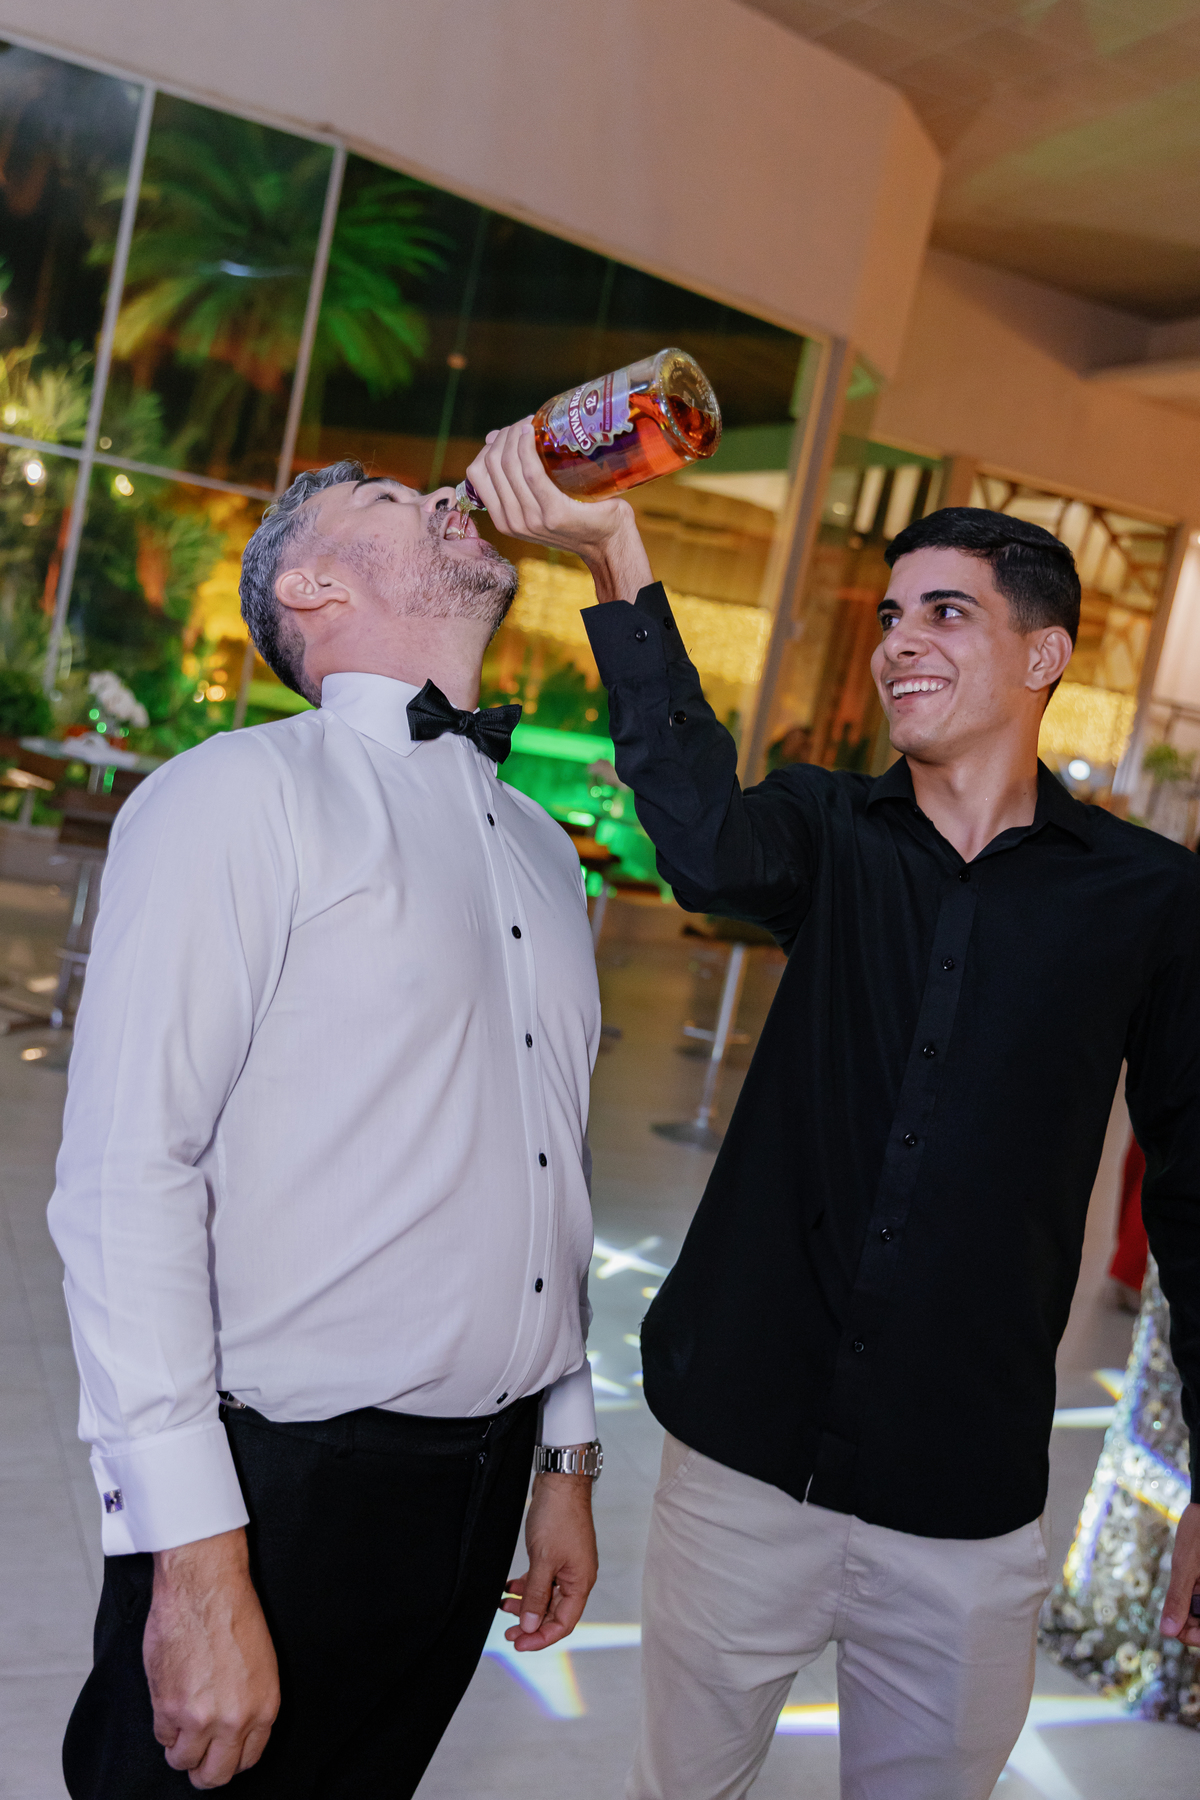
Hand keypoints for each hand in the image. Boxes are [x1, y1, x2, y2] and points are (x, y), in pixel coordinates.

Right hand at [144, 1527, 279, 1788]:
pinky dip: (163, 1724)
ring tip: (180, 1721)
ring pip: (183, 1762)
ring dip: (180, 1747)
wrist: (205, 1586)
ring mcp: (200, 1719)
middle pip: (215, 1775)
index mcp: (264, 1708)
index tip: (220, 1752)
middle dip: (204, 1769)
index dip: (231, 1758)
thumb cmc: (234, 1613)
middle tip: (196, 1754)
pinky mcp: (168, 1709)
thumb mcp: (261, 1664)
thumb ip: (250, 1703)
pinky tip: (169, 1698)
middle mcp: (235, 1721)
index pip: (248, 1759)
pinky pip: (162, 1737)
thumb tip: (234, 1731)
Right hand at [464, 419, 652, 603]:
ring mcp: (532, 519)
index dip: (489, 446)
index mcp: (503, 520)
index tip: (508, 432)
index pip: (477, 473)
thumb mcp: (538, 502)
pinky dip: (529, 448)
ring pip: (509, 465)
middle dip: (505, 436)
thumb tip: (491, 438)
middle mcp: (513, 522)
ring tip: (532, 423)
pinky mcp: (554, 512)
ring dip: (516, 435)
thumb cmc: (577, 516)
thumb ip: (517, 480)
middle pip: (493, 464)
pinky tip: (533, 433)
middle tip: (525, 423)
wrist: (608, 542)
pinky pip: (532, 473)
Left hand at [499, 1462, 597, 1650]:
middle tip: (508, 1632)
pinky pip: (542, 1581)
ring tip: (503, 1607)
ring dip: (526, 1604)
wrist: (559, 1483)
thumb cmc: (558, 1517)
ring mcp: (567, 1566)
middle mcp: (577, 1578)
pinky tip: (510, 1588)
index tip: (519, 1643)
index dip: (541, 1638)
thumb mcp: (543, 1560)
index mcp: (580, 1582)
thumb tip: (531, 1625)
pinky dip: (526, 1586)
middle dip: (531, 1624)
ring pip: (546, 1597)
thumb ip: (537, 1595)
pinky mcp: (556, 1555)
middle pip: (554, 1613)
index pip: (563, 1623)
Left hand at [1161, 1501, 1199, 1646]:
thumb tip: (1167, 1632)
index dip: (1191, 1637)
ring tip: (1189, 1586)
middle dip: (1192, 1622)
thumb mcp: (1185, 1565)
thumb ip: (1178, 1598)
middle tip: (1175, 1610)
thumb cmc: (1199, 1531)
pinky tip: (1194, 1582)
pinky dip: (1198, 1596)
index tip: (1173, 1627)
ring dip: (1195, 1610)